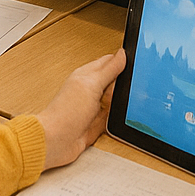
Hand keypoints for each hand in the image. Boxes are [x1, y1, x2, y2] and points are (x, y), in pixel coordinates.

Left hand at [36, 49, 125, 168]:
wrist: (57, 141)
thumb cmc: (66, 112)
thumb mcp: (92, 85)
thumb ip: (109, 70)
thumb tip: (122, 54)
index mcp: (87, 75)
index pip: (108, 61)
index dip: (122, 60)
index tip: (137, 61)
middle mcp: (90, 90)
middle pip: (114, 81)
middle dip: (124, 83)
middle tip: (133, 86)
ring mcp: (93, 107)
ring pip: (114, 99)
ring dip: (121, 101)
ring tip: (127, 103)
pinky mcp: (96, 123)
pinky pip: (112, 117)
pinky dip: (118, 118)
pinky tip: (121, 118)